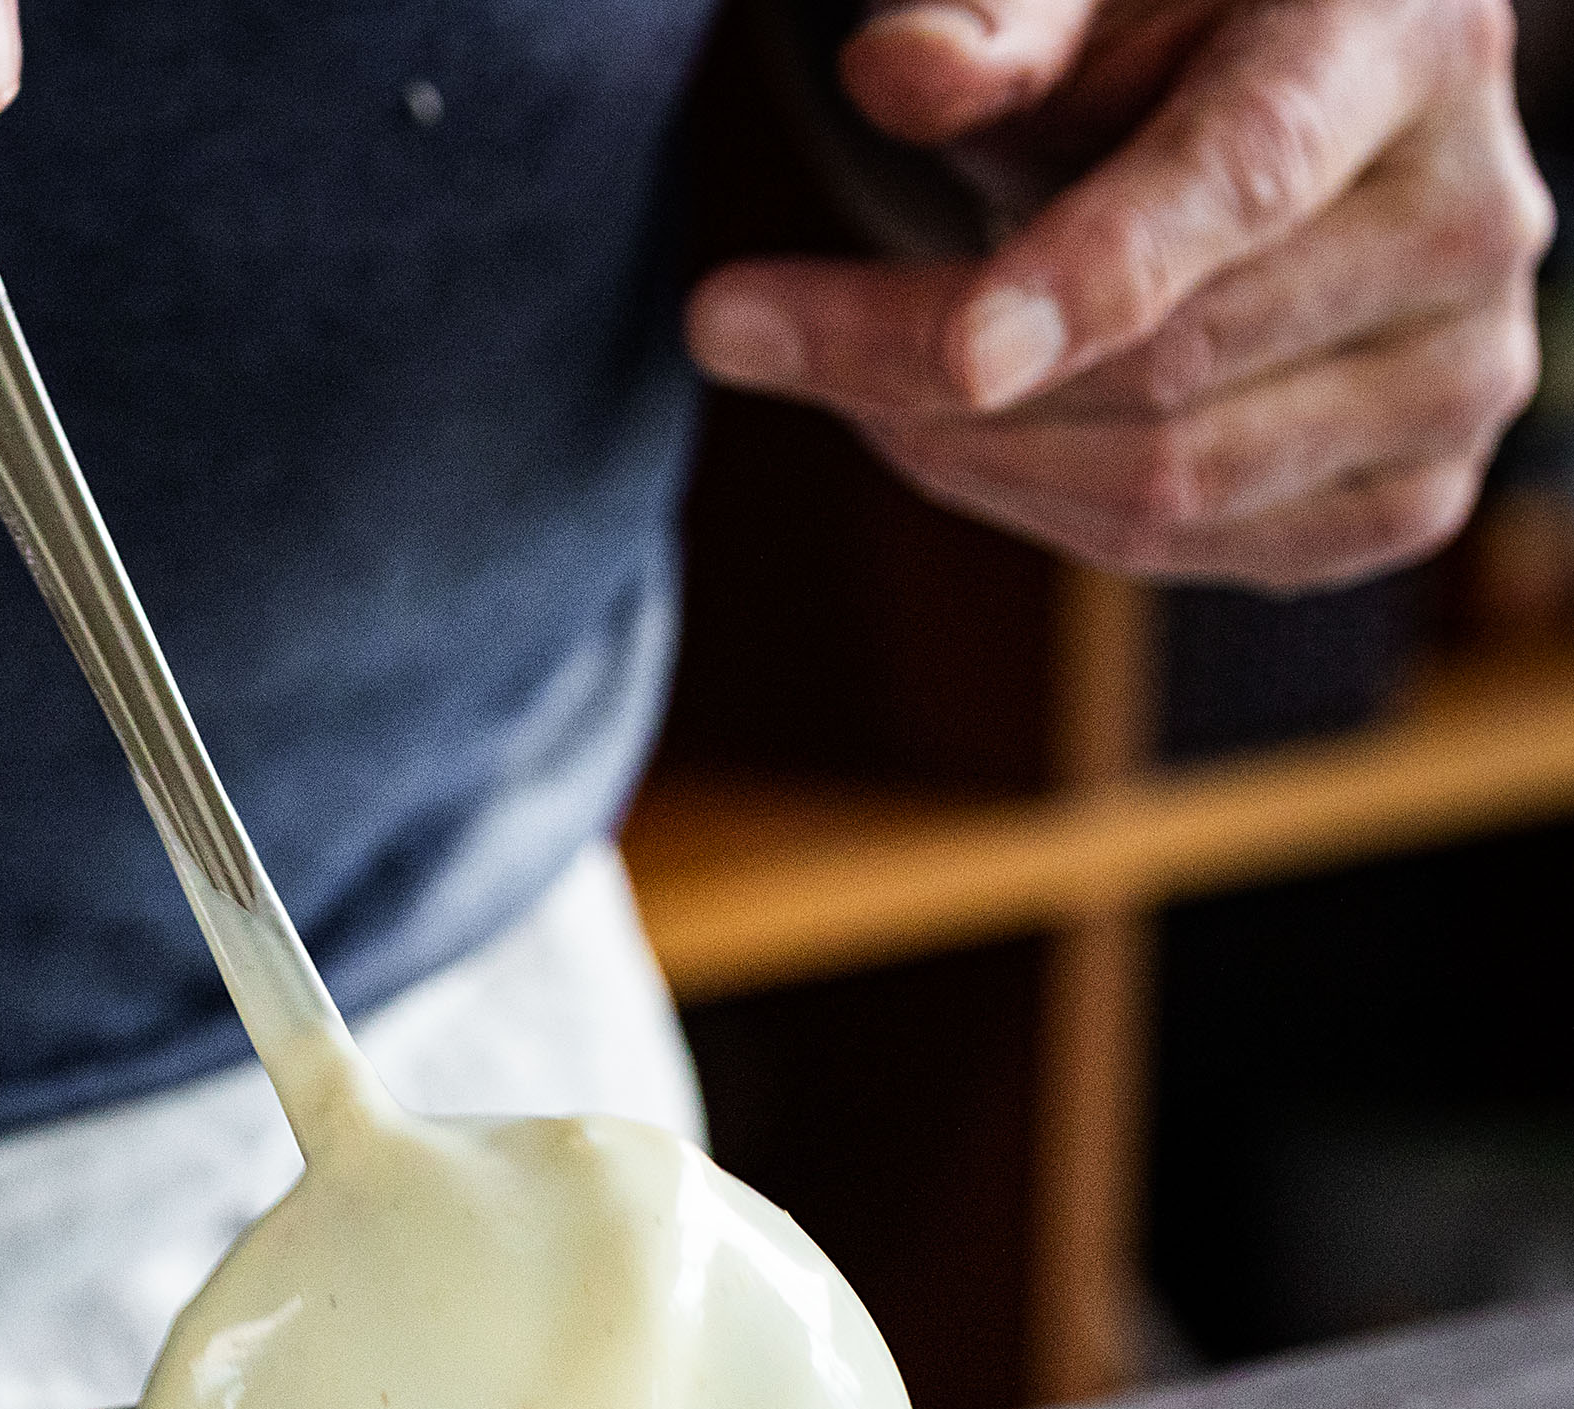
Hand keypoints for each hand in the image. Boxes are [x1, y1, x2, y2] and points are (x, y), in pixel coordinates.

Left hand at [687, 0, 1554, 588]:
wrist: (1295, 124)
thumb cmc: (1170, 37)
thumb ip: (995, 19)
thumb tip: (896, 72)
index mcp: (1403, 46)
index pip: (1240, 181)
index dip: (1084, 278)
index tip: (942, 350)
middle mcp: (1471, 220)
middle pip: (1162, 367)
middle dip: (911, 369)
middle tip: (738, 324)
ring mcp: (1458, 380)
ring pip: (1161, 489)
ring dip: (950, 453)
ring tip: (834, 372)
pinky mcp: (1403, 500)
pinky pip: (1182, 554)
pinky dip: (1027, 507)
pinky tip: (948, 433)